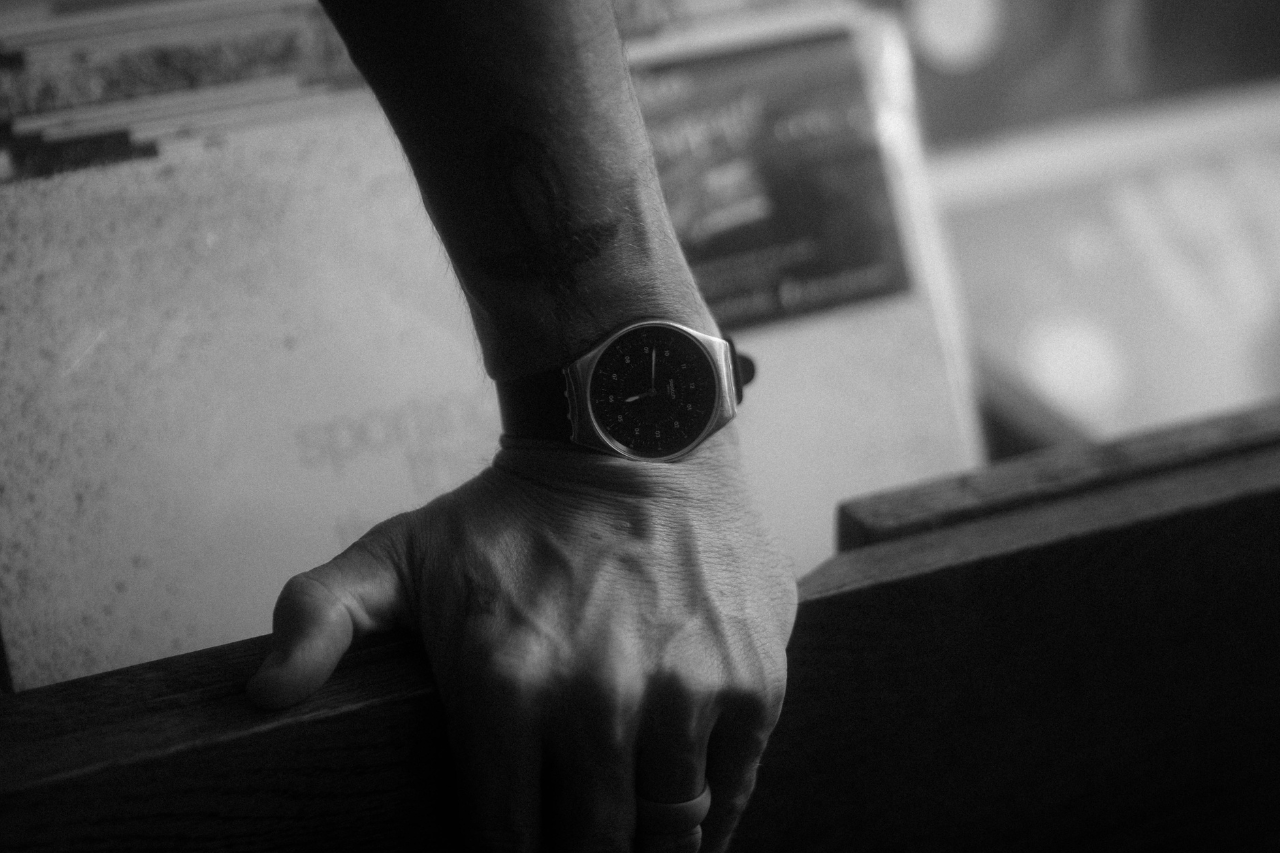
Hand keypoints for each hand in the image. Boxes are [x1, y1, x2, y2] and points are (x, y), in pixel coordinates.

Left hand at [247, 428, 796, 851]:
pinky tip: (686, 809)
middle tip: (573, 842)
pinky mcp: (753, 680)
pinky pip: (734, 789)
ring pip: (669, 833)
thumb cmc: (513, 510)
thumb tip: (261, 694)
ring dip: (648, 845)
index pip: (505, 844)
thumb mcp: (402, 553)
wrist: (636, 435)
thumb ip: (321, 618)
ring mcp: (686, 693)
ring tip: (628, 834)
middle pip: (592, 850)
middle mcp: (599, 701)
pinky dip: (712, 812)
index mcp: (504, 688)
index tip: (515, 849)